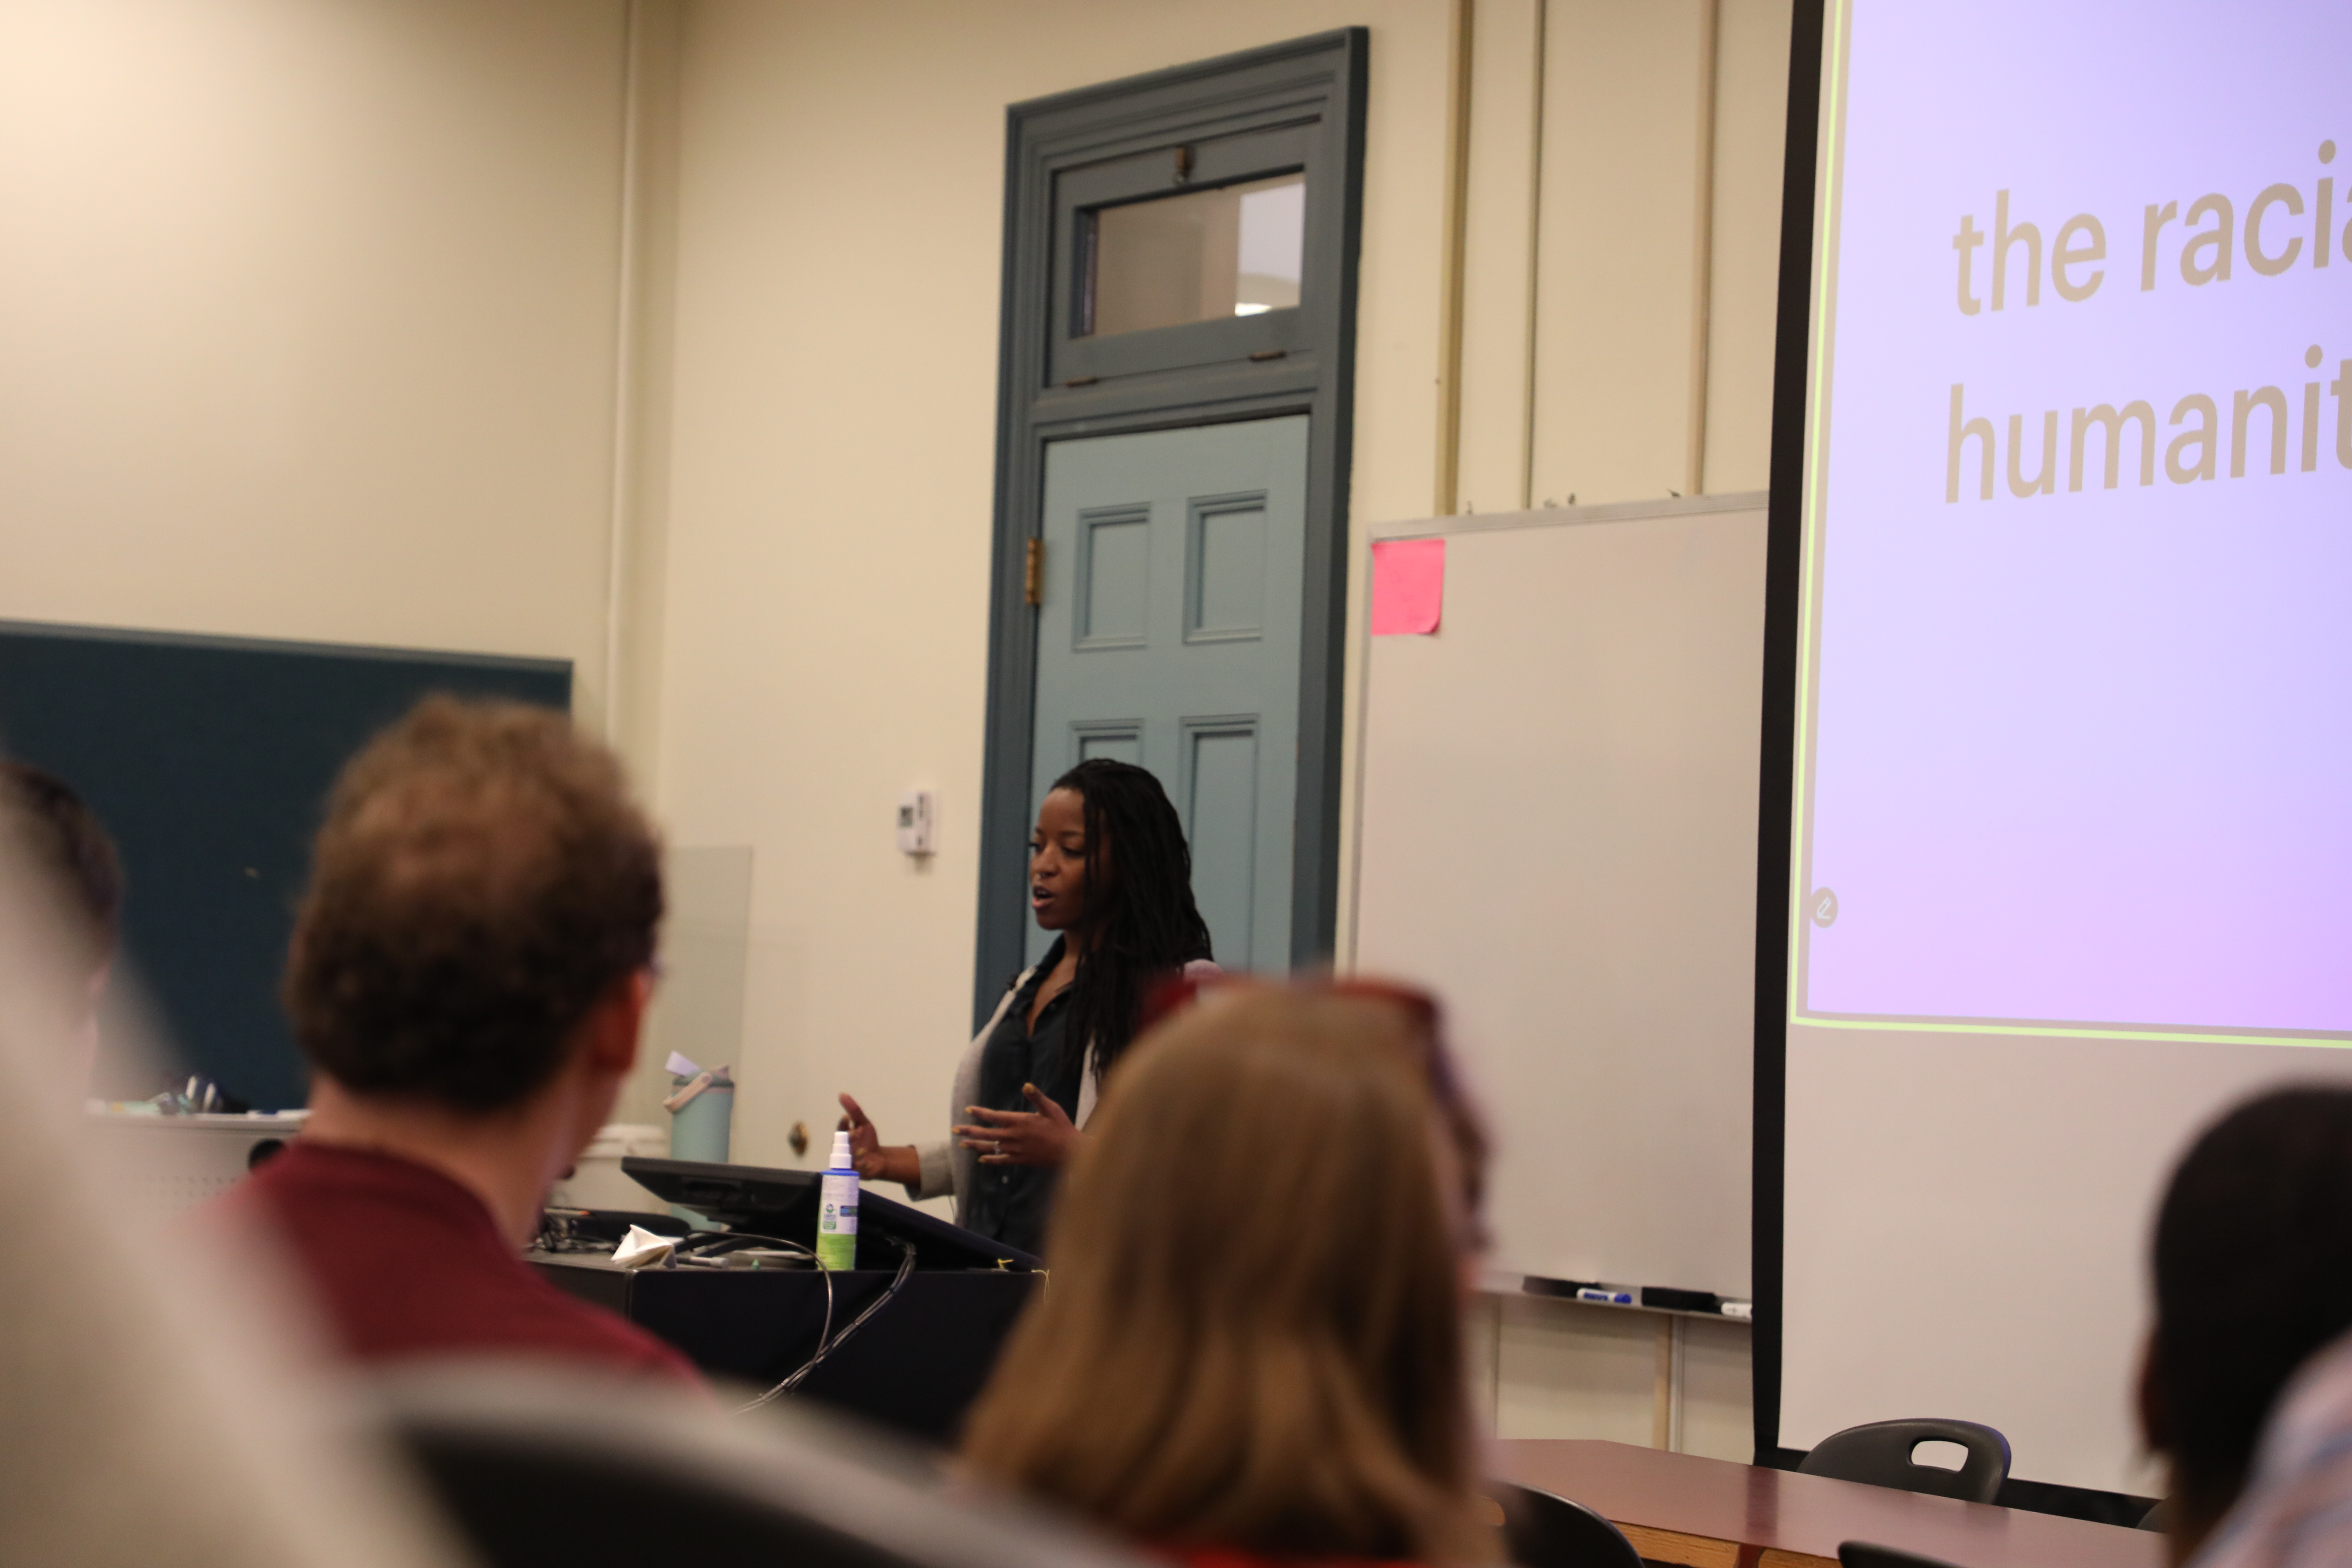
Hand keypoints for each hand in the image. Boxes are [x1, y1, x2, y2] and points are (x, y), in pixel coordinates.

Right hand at [836, 1093, 919, 1185]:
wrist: (879, 1159)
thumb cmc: (868, 1141)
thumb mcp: (864, 1124)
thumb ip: (854, 1111)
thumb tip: (842, 1094)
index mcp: (844, 1138)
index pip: (840, 1130)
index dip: (842, 1125)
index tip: (846, 1117)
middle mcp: (844, 1151)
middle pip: (842, 1145)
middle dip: (848, 1138)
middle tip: (856, 1131)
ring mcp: (850, 1163)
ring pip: (848, 1160)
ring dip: (855, 1155)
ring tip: (863, 1151)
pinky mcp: (857, 1173)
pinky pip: (858, 1172)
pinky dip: (862, 1168)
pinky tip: (868, 1163)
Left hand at [954, 1084, 1084, 1166]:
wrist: (1070, 1152)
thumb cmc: (1062, 1128)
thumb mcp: (1051, 1109)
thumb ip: (1037, 1097)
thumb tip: (1026, 1085)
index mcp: (1020, 1121)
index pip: (995, 1116)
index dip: (980, 1113)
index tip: (968, 1110)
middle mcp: (1014, 1136)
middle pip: (987, 1133)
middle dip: (969, 1131)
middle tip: (954, 1130)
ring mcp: (1016, 1149)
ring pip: (990, 1148)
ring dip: (975, 1145)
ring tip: (961, 1143)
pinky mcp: (1020, 1160)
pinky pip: (1001, 1160)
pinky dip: (990, 1160)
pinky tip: (980, 1160)